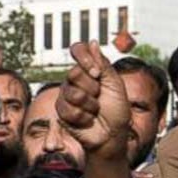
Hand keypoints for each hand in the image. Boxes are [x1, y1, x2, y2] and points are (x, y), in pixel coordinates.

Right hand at [56, 41, 130, 159]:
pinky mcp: (61, 111)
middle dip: (92, 88)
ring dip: (89, 105)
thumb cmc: (116, 110)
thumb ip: (102, 65)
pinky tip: (87, 119)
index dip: (84, 58)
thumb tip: (92, 43)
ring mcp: (66, 95)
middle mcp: (74, 80)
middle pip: (74, 73)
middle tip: (99, 97)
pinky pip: (69, 109)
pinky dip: (83, 117)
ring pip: (72, 93)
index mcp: (89, 70)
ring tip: (94, 111)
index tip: (96, 72)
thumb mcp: (115, 84)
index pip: (78, 50)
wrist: (111, 135)